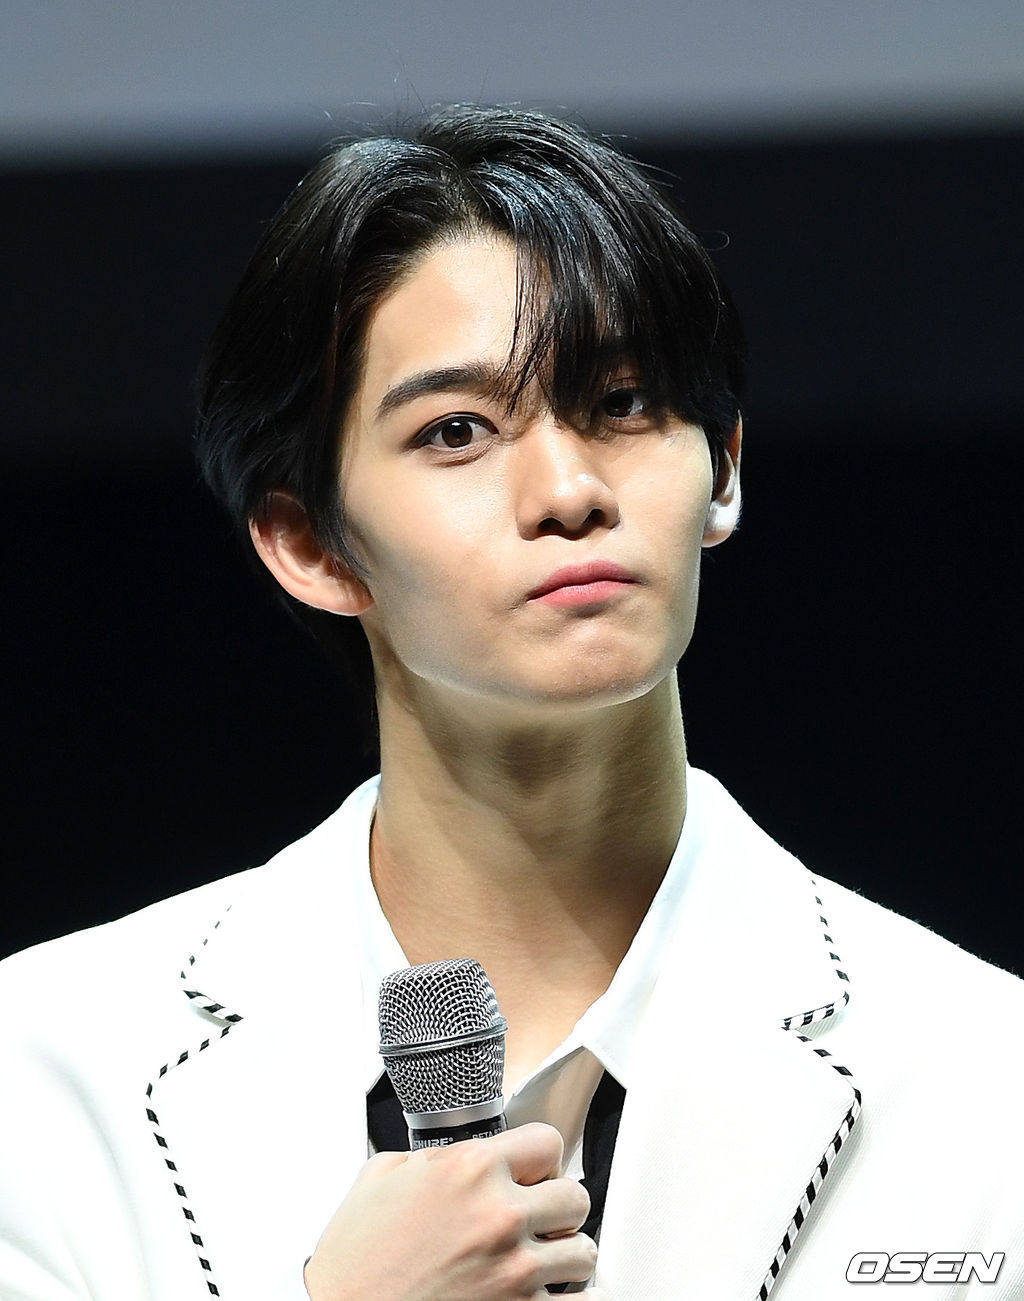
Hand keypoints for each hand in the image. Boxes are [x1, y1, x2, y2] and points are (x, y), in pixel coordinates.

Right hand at [303, 1122, 598, 1299]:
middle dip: (556, 1208)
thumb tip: (456, 1152)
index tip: (533, 1173)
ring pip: (583, 1251)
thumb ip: (432, 1156)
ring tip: (539, 1261)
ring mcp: (513, 1271)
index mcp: (470, 1168)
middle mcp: (499, 1214)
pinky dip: (569, 1299)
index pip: (549, 1141)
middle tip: (536, 1220)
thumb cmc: (356, 1257)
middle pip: (574, 1196)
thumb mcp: (383, 1175)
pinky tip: (548, 1295)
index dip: (541, 1158)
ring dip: (563, 1256)